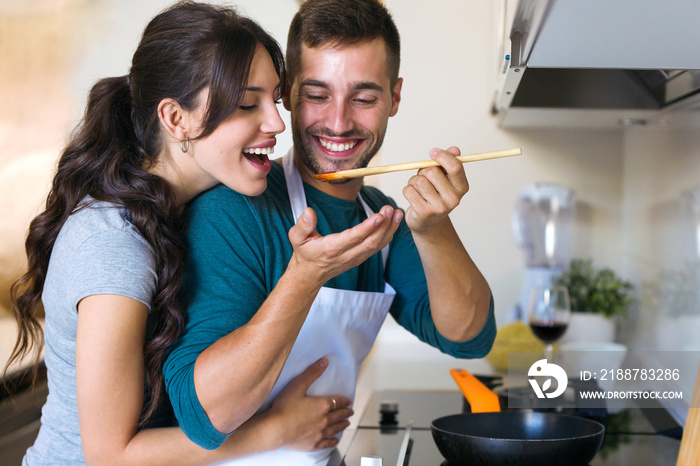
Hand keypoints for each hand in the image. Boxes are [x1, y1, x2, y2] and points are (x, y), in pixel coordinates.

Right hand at [265, 358, 353, 450]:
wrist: (275, 429)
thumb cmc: (284, 406)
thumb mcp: (298, 385)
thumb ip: (312, 372)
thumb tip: (325, 361)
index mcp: (322, 405)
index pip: (337, 402)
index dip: (344, 401)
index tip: (348, 402)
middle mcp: (324, 420)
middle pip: (338, 415)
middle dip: (345, 413)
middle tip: (350, 412)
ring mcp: (319, 433)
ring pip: (335, 429)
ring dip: (342, 425)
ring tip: (346, 423)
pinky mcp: (313, 444)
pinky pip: (327, 443)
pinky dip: (333, 441)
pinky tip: (335, 440)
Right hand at [287, 205, 402, 285]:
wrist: (309, 275)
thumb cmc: (304, 253)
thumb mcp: (296, 238)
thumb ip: (302, 225)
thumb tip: (309, 212)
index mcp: (331, 249)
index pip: (353, 238)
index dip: (368, 227)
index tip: (380, 215)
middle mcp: (346, 255)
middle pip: (370, 242)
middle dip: (383, 225)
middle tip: (391, 209)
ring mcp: (355, 258)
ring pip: (377, 245)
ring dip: (389, 229)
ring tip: (397, 213)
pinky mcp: (360, 258)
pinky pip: (377, 247)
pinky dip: (388, 235)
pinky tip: (394, 222)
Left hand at [402, 146, 468, 233]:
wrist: (429, 224)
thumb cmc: (436, 196)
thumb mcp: (446, 180)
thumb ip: (449, 163)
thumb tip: (454, 149)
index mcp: (462, 187)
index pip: (455, 167)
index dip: (442, 156)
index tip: (432, 152)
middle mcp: (453, 198)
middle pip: (432, 171)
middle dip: (423, 171)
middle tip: (424, 178)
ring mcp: (439, 207)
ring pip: (418, 180)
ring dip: (414, 181)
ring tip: (418, 188)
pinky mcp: (424, 212)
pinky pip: (409, 190)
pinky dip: (407, 190)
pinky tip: (413, 196)